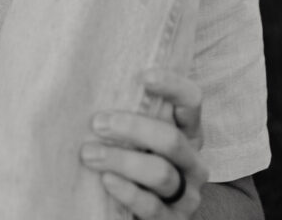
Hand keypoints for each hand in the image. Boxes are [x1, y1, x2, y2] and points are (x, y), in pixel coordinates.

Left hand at [80, 69, 207, 217]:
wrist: (140, 204)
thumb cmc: (133, 154)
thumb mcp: (138, 131)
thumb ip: (130, 107)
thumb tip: (92, 75)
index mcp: (188, 130)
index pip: (191, 100)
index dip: (172, 85)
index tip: (143, 76)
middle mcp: (192, 160)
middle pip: (171, 139)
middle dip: (132, 128)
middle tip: (98, 123)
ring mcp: (187, 193)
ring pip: (161, 174)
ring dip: (122, 161)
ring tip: (89, 154)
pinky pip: (153, 208)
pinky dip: (128, 192)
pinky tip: (107, 180)